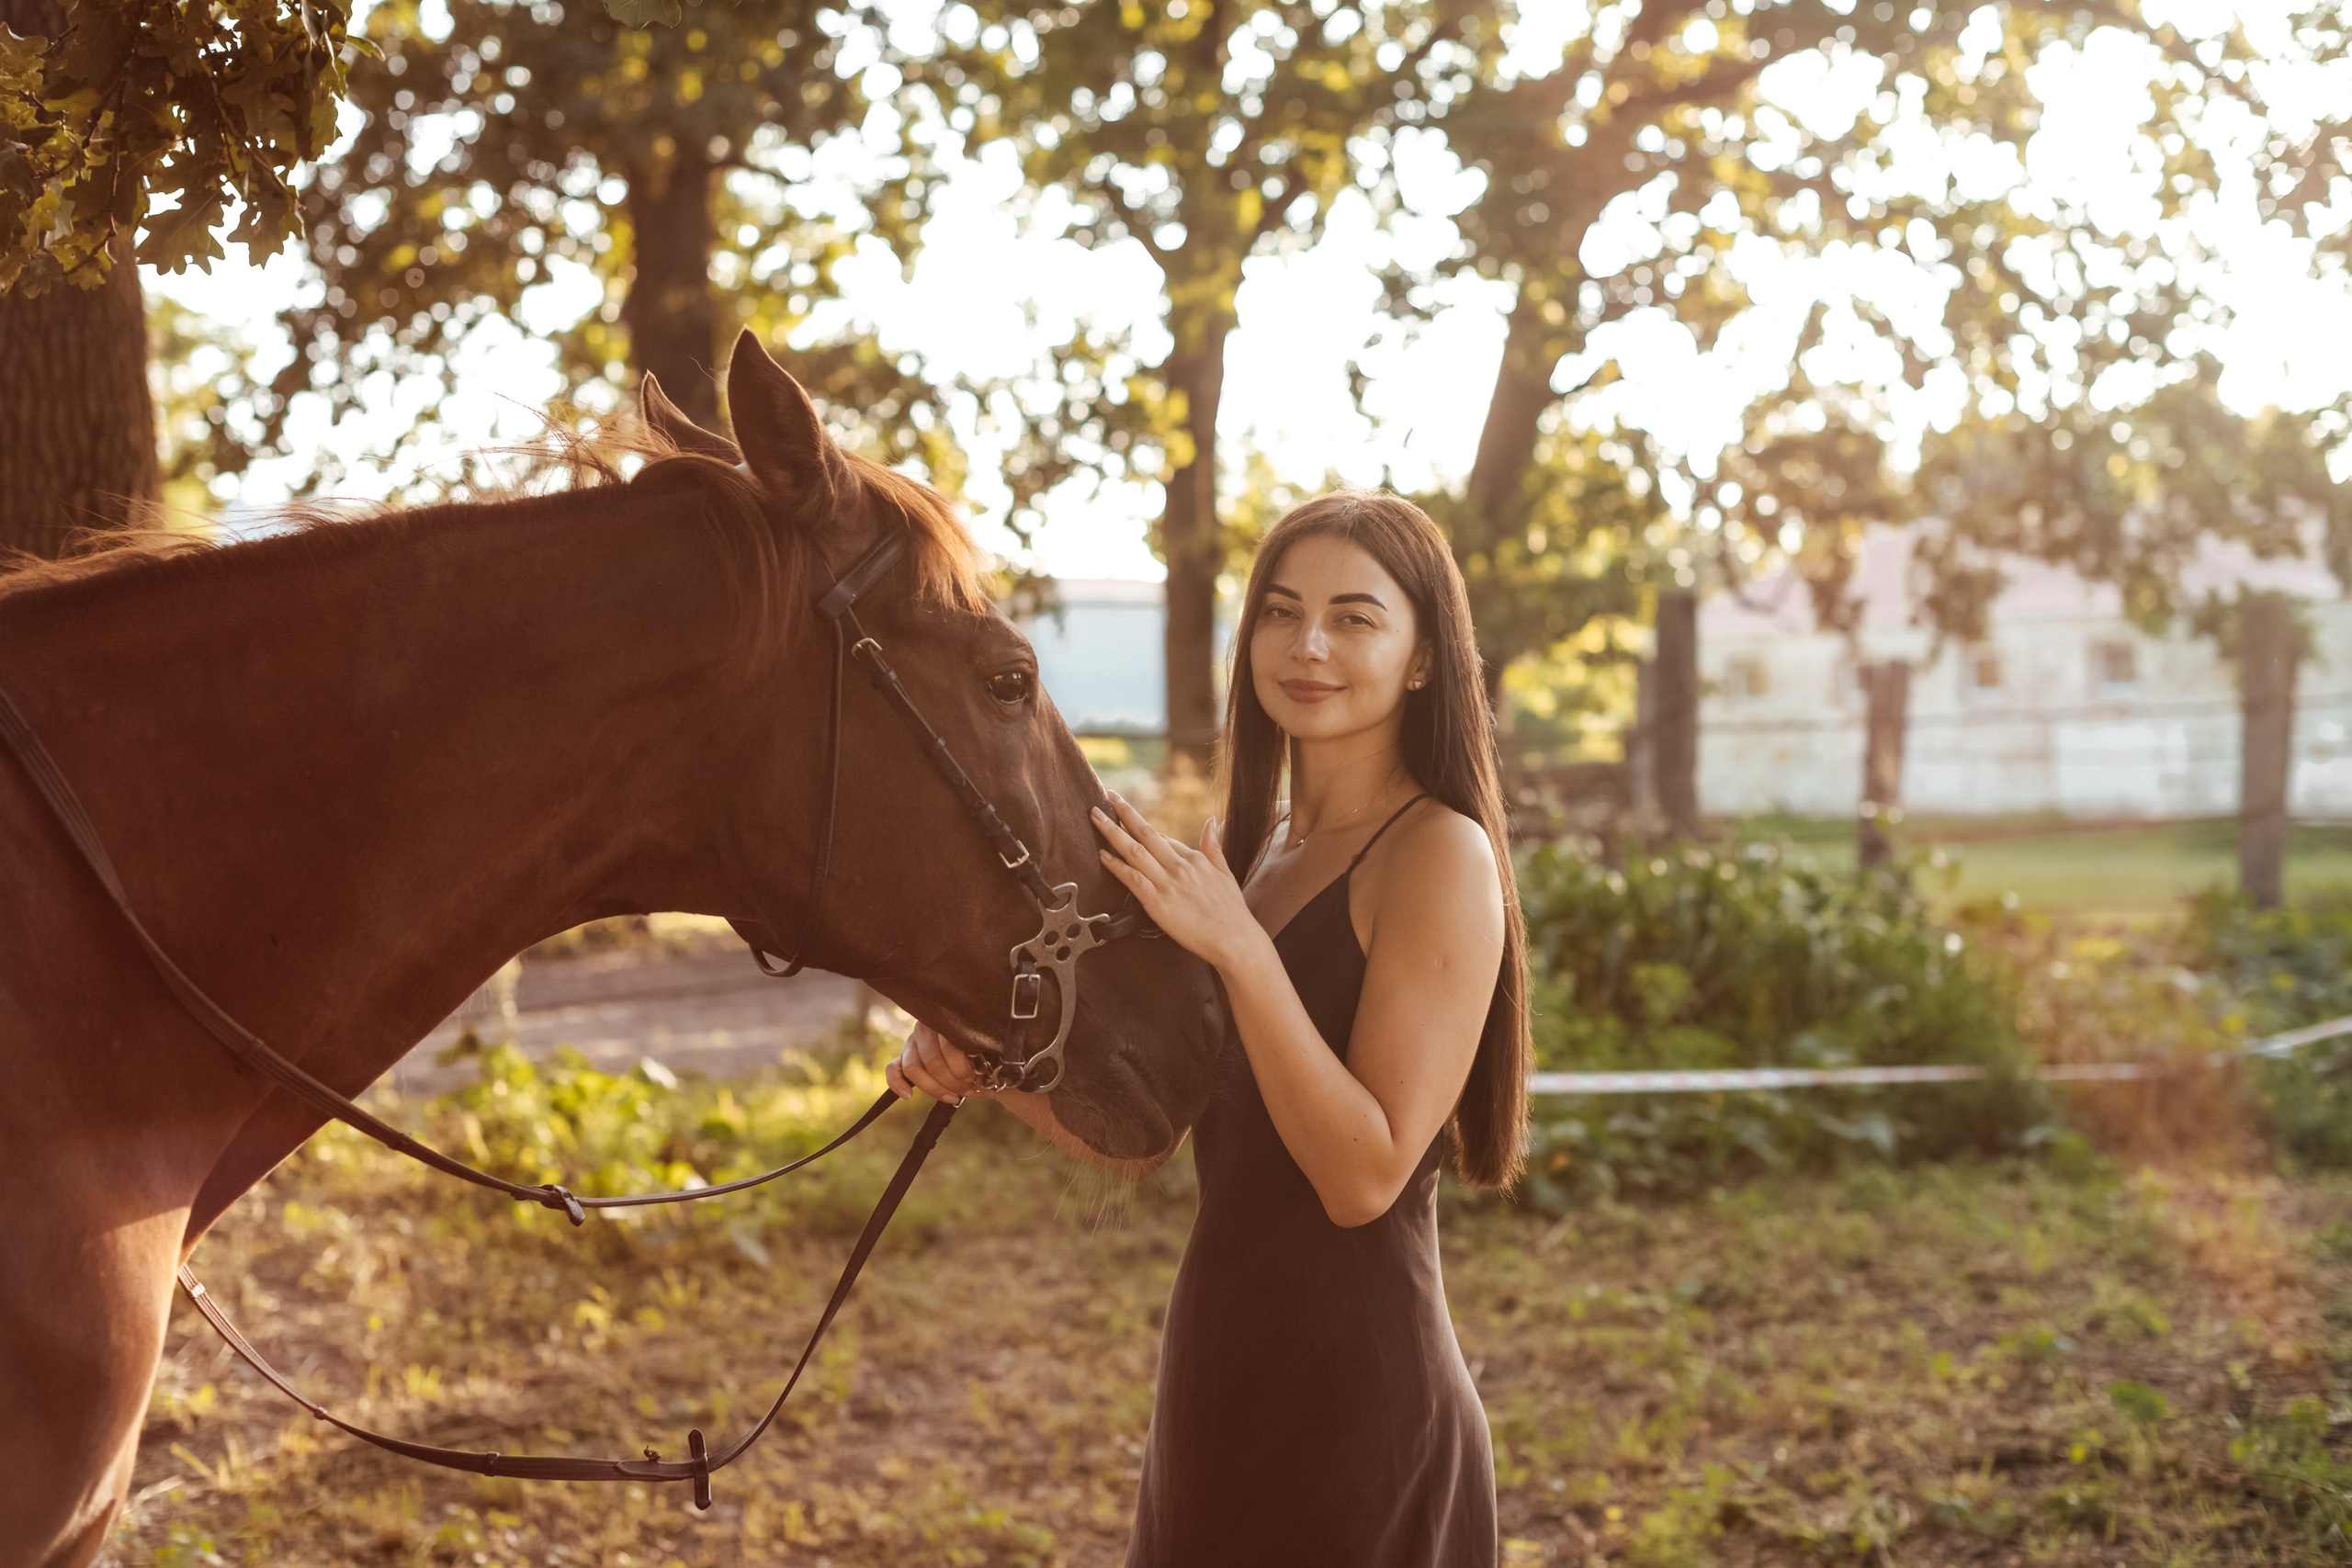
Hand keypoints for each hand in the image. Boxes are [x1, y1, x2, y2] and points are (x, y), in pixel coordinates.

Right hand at [886, 1021, 987, 1104]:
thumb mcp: (979, 1042)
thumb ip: (979, 1053)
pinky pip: (892, 1069)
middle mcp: (923, 1029)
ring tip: (954, 1097)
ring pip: (913, 1068)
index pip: (948, 1048)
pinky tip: (909, 1095)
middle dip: (953, 1082)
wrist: (964, 1036)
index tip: (977, 1080)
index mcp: (944, 1020)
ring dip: (934, 1088)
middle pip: (932, 1062)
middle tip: (970, 1091)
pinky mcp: (902, 1056)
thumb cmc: (975, 1042)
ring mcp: (911, 1042)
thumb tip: (984, 1078)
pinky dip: (897, 1084)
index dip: (963, 1069)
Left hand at [1092, 792, 1261, 971]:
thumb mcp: (1225, 872)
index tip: (1124, 813)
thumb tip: (1212, 822)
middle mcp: (1179, 866)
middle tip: (1108, 796)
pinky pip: (1132, 878)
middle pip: (1146, 833)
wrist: (1234, 939)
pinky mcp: (1158, 903)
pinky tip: (1103, 854)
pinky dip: (1116, 865)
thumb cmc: (1231, 911)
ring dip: (1113, 832)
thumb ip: (1214, 847)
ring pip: (1134, 851)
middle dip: (1124, 813)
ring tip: (1096, 816)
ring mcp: (1167, 883)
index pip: (1162, 837)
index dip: (1141, 825)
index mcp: (1194, 859)